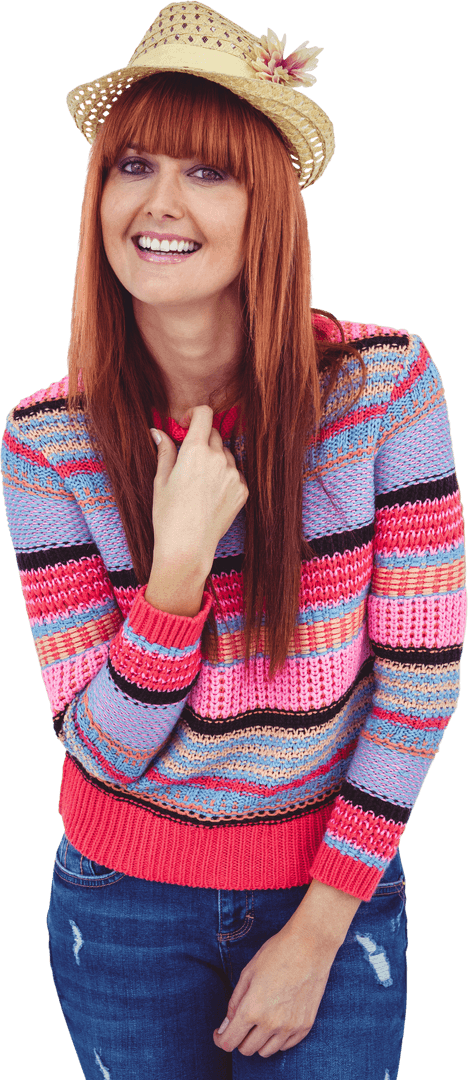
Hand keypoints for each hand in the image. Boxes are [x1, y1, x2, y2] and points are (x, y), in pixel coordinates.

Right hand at [150, 405, 248, 574]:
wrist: (187, 548)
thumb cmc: (168, 515)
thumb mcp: (161, 480)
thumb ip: (164, 451)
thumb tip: (158, 431)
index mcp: (195, 451)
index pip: (204, 414)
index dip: (193, 414)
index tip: (185, 425)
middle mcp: (218, 459)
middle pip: (214, 433)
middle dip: (201, 438)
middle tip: (187, 457)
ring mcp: (234, 475)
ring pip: (226, 454)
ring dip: (213, 458)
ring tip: (197, 481)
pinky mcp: (242, 491)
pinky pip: (234, 473)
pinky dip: (224, 476)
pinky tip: (209, 494)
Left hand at [212, 923, 336, 1058]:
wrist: (310, 946)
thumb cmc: (276, 954)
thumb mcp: (248, 973)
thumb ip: (235, 1002)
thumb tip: (226, 1025)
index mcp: (252, 1009)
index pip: (229, 1042)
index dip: (220, 1039)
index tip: (220, 1033)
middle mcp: (271, 1024)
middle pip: (247, 1049)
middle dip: (239, 1038)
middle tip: (241, 1023)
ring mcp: (290, 1027)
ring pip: (266, 1052)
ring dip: (258, 1041)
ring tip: (259, 1021)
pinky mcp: (305, 1026)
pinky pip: (285, 1046)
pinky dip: (277, 1038)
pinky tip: (276, 1020)